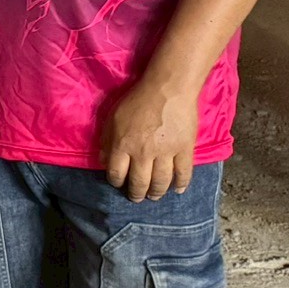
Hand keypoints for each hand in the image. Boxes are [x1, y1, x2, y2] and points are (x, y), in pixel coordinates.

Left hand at [102, 76, 198, 201]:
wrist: (167, 89)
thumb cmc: (137, 101)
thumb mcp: (113, 118)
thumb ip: (106, 141)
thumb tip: (103, 162)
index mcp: (122, 145)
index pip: (116, 173)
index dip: (116, 182)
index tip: (119, 184)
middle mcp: (143, 153)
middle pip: (139, 182)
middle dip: (136, 194)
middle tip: (137, 198)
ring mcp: (165, 153)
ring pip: (161, 181)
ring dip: (157, 192)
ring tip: (154, 196)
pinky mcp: (185, 149)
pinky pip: (184, 172)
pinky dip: (181, 184)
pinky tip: (178, 189)